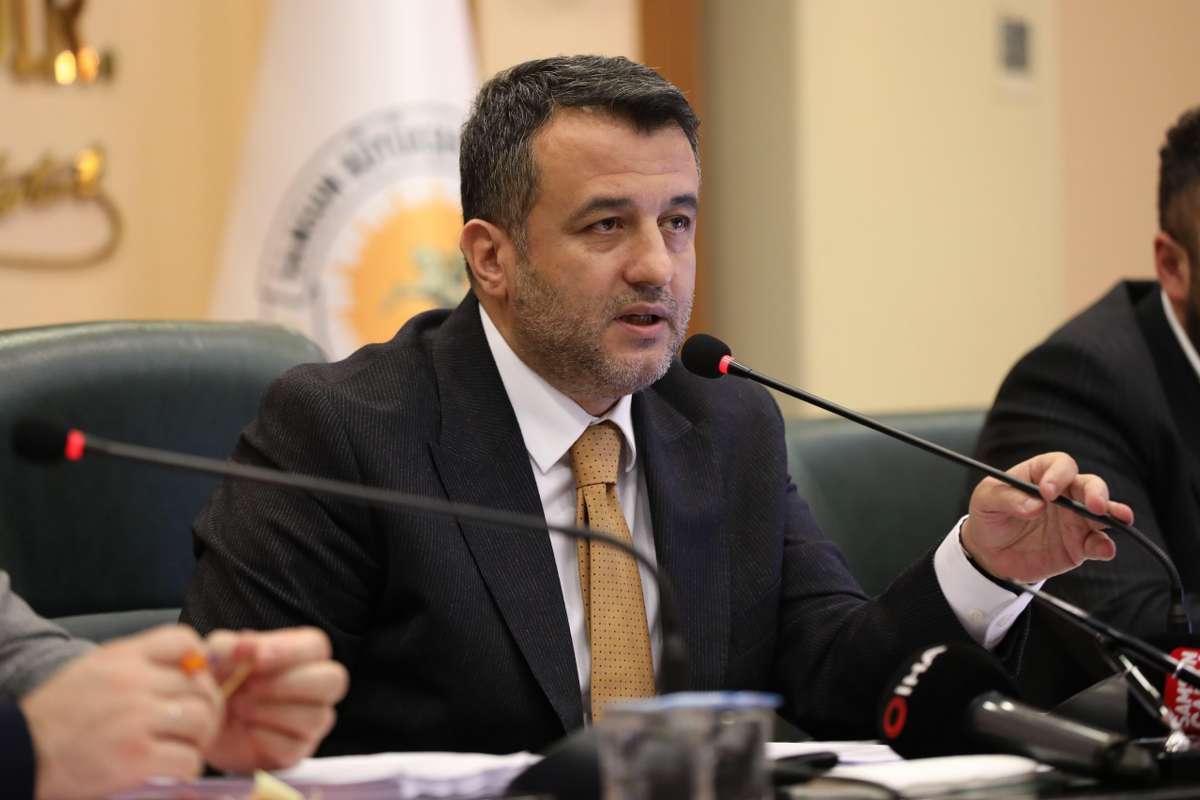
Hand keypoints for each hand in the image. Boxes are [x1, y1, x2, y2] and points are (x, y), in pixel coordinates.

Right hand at [21, 625, 222, 799]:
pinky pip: (188, 759)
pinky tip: (170, 769)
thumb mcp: (95, 670)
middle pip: (200, 686)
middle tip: (196, 725)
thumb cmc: (57, 714)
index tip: (194, 681)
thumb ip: (138, 664)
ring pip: (201, 720)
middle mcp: (133, 682)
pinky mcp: (135, 758)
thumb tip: (190, 666)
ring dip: (199, 738)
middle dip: (206, 707)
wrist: (21, 752)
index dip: (199, 661)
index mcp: (123, 657)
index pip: (185, 640)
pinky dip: (186, 767)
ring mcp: (136, 720)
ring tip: (184, 746)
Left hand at [202, 627, 347, 773]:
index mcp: (304, 653)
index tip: (254, 658)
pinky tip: (245, 729)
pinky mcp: (297, 751)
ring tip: (239, 707)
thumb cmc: (221, 681)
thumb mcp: (217, 657)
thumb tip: (244, 644)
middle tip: (248, 687)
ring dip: (270, 711)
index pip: (316, 646)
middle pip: (333, 680)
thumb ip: (228, 646)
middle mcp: (318, 684)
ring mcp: (313, 720)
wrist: (206, 724)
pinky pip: (292, 747)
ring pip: (315, 716)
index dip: (288, 651)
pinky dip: (262, 739)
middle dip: (287, 684)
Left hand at [962, 451, 1132, 582]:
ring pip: (1102, 512)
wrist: (990, 553)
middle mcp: (1065, 494)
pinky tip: (1103, 548)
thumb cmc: (989, 516)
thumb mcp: (986, 501)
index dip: (1058, 475)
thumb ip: (1007, 499)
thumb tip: (1034, 505)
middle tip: (1094, 505)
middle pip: (1089, 484)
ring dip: (1113, 514)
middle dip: (1096, 492)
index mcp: (1041, 475)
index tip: (1048, 492)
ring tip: (1119, 518)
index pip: (1060, 465)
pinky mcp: (1078, 546)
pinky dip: (1104, 545)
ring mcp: (1074, 520)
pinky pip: (1097, 544)